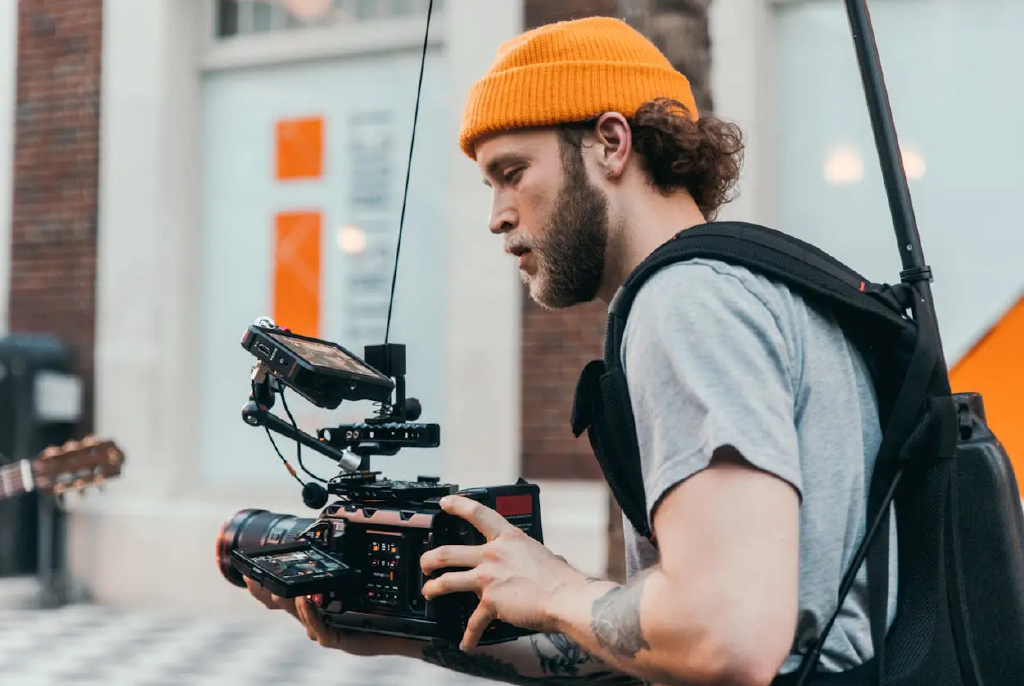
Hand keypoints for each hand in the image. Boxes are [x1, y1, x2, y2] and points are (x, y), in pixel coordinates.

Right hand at [243, 576, 417, 657]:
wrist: (394, 630)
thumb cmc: (370, 609)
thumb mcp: (347, 586)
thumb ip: (329, 575)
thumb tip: (317, 549)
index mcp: (311, 604)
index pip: (280, 595)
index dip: (261, 586)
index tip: (246, 570)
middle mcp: (313, 617)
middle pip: (280, 605)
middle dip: (264, 592)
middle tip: (253, 578)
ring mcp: (321, 629)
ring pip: (297, 616)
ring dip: (286, 600)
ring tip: (278, 586)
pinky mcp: (335, 638)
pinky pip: (318, 628)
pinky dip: (309, 612)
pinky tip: (305, 599)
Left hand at [419, 495, 592, 651]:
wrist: (565, 598)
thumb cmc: (560, 578)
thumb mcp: (538, 552)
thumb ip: (522, 555)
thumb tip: (523, 561)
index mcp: (508, 538)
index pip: (478, 514)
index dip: (458, 505)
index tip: (445, 502)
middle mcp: (494, 554)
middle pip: (449, 552)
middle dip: (430, 559)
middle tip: (426, 563)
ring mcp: (489, 578)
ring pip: (448, 581)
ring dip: (433, 588)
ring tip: (429, 591)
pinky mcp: (490, 602)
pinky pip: (474, 622)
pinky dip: (469, 635)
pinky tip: (466, 642)